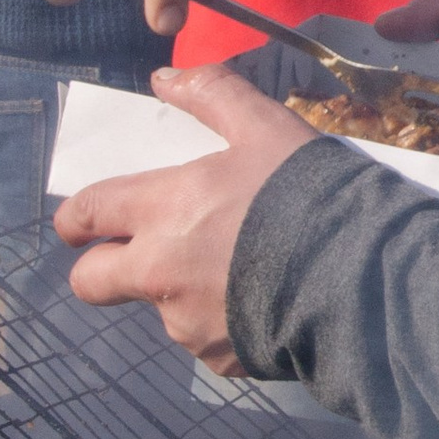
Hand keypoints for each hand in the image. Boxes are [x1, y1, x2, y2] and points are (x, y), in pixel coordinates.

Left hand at [55, 63, 316, 365]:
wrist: (362, 278)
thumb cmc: (310, 194)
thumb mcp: (266, 127)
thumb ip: (213, 95)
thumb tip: (165, 79)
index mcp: (161, 210)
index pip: (87, 214)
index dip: (76, 218)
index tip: (79, 223)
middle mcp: (158, 272)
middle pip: (91, 282)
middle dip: (100, 268)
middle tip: (134, 254)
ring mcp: (186, 323)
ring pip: (156, 309)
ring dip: (176, 291)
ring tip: (235, 269)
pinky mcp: (218, 359)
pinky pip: (204, 339)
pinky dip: (221, 321)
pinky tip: (262, 301)